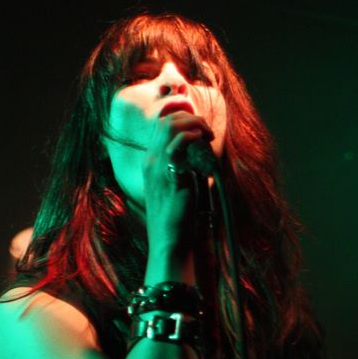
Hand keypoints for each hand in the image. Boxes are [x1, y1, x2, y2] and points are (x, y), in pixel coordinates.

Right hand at [142, 110, 214, 252]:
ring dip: (194, 125)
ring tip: (207, 136)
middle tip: (207, 132)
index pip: (161, 126)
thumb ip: (184, 168)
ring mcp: (157, 167)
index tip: (200, 129)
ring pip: (170, 126)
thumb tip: (202, 155)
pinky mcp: (169, 175)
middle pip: (166, 121)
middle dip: (190, 118)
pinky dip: (192, 138)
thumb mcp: (176, 187)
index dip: (182, 119)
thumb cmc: (175, 218)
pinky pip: (177, 145)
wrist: (168, 240)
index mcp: (150, 162)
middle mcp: (150, 161)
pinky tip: (203, 145)